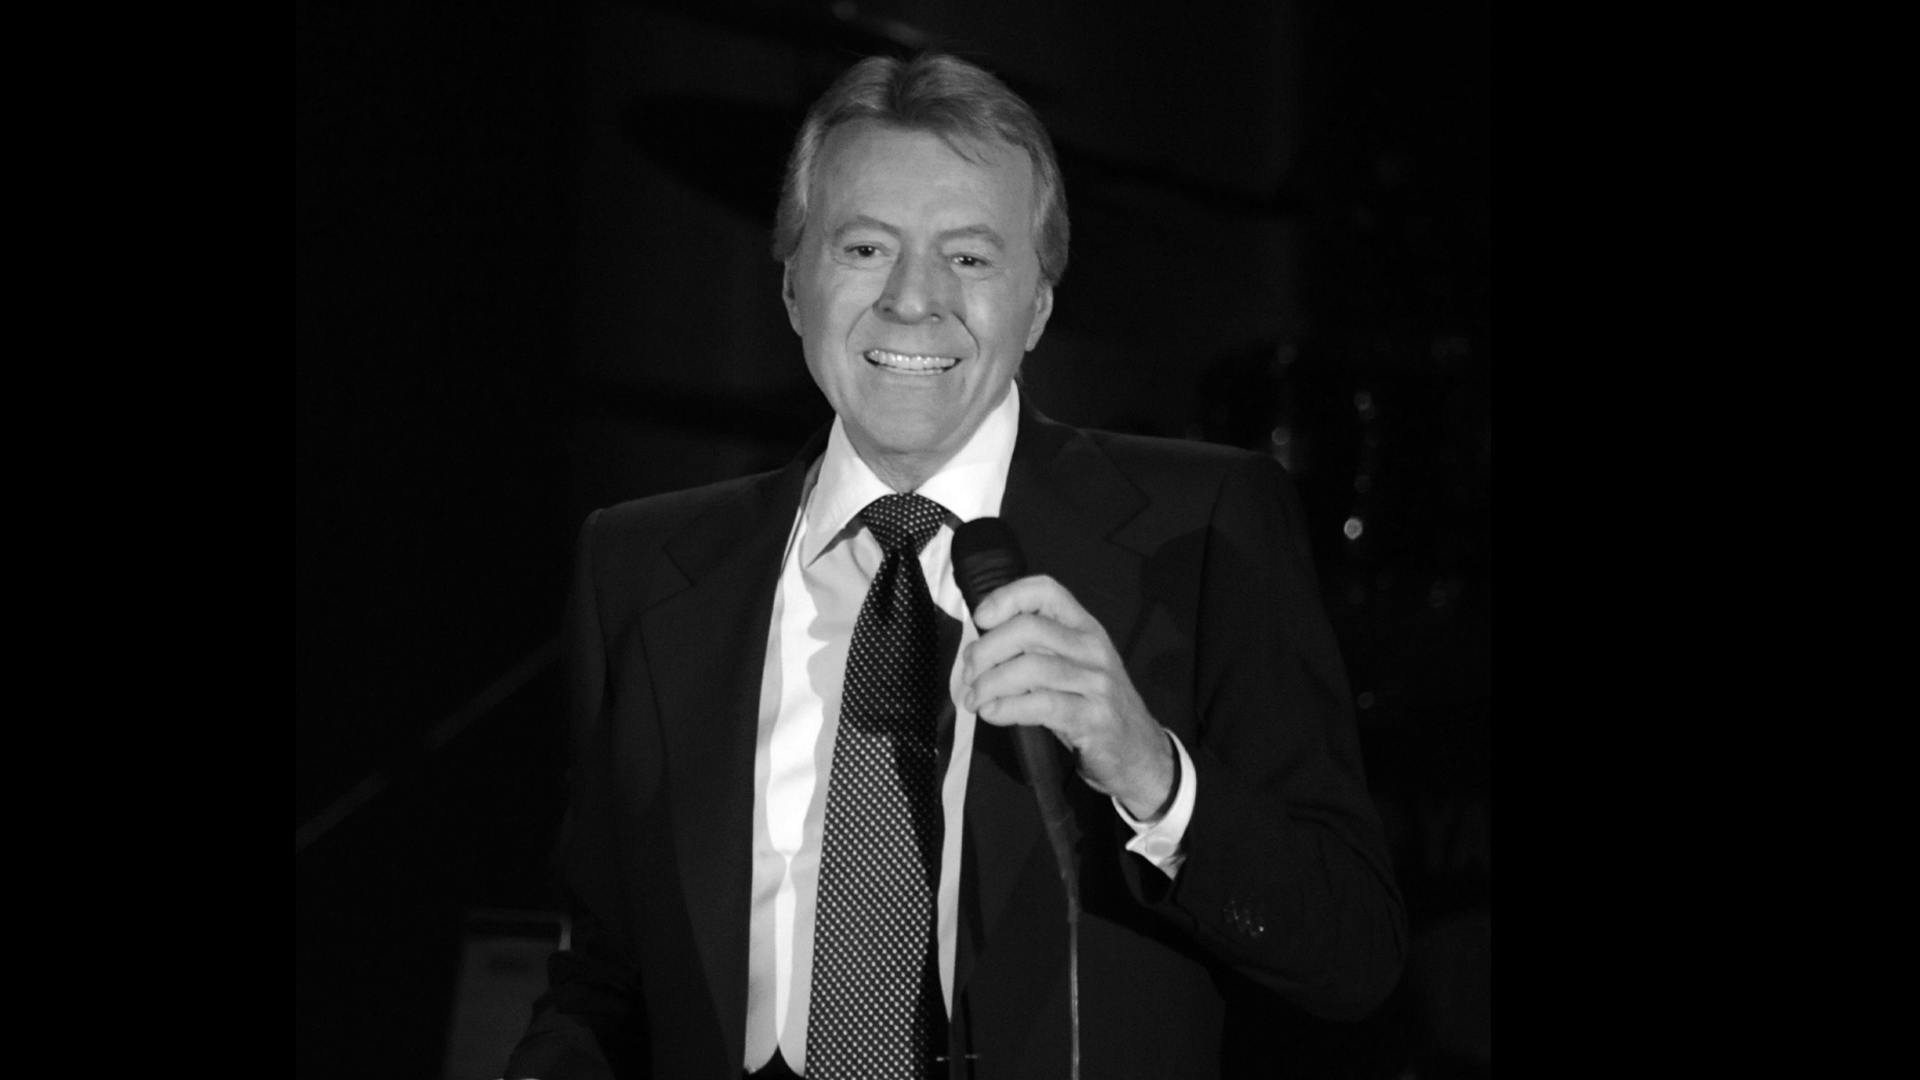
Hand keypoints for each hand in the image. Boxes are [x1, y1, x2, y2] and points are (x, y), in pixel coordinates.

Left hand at [960, 574, 1174, 818]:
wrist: (1139, 751)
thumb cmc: (1093, 705)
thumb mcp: (1072, 666)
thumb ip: (1037, 649)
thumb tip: (980, 646)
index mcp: (1085, 627)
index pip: (1046, 591)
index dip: (1007, 597)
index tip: (981, 618)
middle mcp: (1093, 648)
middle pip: (1029, 629)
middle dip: (987, 649)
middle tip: (968, 672)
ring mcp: (1096, 683)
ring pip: (1030, 667)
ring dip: (990, 683)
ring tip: (974, 698)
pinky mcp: (1093, 718)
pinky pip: (1040, 705)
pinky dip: (1007, 708)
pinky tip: (992, 713)